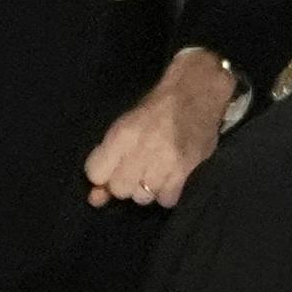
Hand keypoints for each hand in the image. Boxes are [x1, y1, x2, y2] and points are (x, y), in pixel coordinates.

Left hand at [83, 49, 231, 207]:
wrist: (196, 92)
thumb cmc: (157, 108)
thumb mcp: (125, 127)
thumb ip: (109, 161)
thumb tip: (95, 199)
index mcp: (121, 134)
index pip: (96, 174)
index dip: (102, 175)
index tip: (113, 168)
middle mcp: (140, 149)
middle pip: (120, 189)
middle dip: (125, 184)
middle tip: (137, 171)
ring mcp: (164, 161)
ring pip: (143, 198)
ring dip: (147, 190)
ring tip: (156, 174)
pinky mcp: (185, 169)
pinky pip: (167, 199)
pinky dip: (167, 194)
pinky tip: (170, 179)